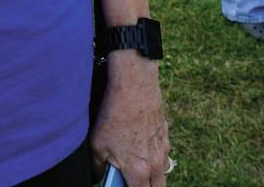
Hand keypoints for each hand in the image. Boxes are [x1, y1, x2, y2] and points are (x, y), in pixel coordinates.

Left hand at [90, 53, 170, 185]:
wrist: (134, 85)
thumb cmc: (114, 115)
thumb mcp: (97, 144)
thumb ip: (99, 166)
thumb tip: (100, 174)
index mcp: (138, 171)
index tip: (123, 185)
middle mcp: (155, 163)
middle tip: (133, 180)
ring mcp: (163, 148)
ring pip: (162, 171)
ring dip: (154, 174)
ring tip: (138, 165)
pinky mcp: (165, 132)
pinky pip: (163, 151)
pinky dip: (155, 153)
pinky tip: (142, 142)